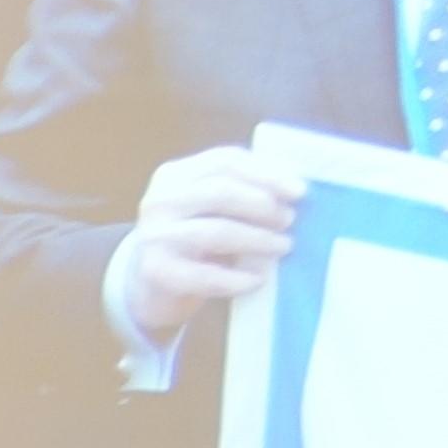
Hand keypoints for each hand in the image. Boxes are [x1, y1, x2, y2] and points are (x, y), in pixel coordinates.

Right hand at [115, 145, 305, 344]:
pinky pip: (206, 276)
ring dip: (257, 239)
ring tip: (285, 246)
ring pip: (216, 232)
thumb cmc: (190, 242)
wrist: (147, 285)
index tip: (299, 190)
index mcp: (176, 174)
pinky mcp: (159, 272)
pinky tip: (259, 280)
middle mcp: (162, 199)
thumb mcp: (207, 210)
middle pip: (219, 192)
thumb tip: (294, 190)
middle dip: (261, 205)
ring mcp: (157, 235)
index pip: (223, 162)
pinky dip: (237, 279)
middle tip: (290, 220)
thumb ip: (238, 193)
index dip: (265, 173)